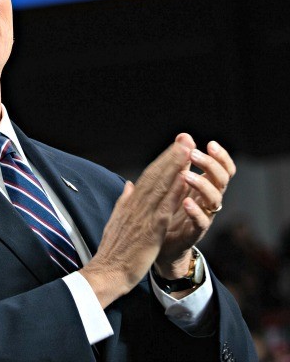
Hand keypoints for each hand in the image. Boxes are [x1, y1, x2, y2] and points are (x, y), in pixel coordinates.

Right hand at [80, 138, 190, 307]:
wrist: (106, 272)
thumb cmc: (112, 251)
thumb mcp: (116, 221)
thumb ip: (124, 201)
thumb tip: (129, 184)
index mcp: (129, 204)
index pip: (148, 177)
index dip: (163, 160)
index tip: (175, 146)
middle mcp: (135, 205)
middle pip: (155, 175)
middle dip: (171, 155)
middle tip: (185, 137)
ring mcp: (142, 217)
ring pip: (161, 186)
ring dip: (174, 166)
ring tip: (187, 148)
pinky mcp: (150, 230)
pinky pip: (165, 207)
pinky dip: (174, 192)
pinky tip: (184, 179)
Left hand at [155, 134, 236, 278]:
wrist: (160, 246)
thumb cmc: (170, 211)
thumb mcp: (175, 184)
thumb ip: (180, 162)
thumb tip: (183, 136)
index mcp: (204, 187)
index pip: (222, 169)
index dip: (220, 157)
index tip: (209, 143)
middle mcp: (208, 201)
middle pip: (222, 180)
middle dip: (210, 165)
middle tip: (194, 154)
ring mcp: (204, 217)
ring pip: (215, 200)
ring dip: (201, 185)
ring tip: (186, 175)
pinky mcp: (194, 233)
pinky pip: (201, 222)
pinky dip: (195, 211)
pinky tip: (186, 201)